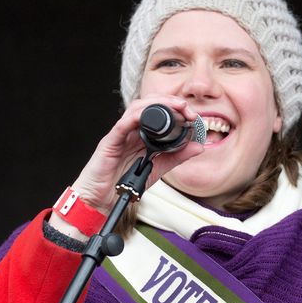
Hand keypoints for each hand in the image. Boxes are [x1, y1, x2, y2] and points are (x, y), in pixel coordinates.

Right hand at [63, 95, 204, 215]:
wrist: (102, 200)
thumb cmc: (124, 183)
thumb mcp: (158, 169)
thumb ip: (177, 157)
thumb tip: (199, 147)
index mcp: (142, 134)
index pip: (158, 111)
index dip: (176, 108)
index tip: (193, 115)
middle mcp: (131, 130)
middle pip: (148, 104)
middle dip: (169, 101)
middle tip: (187, 109)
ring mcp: (120, 134)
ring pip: (136, 108)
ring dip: (157, 103)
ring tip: (175, 107)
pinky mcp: (110, 142)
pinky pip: (122, 124)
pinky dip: (136, 116)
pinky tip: (148, 114)